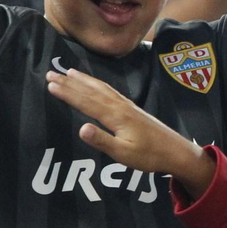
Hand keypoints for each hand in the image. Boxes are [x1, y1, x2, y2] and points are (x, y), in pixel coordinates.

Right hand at [45, 69, 215, 196]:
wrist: (176, 152)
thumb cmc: (150, 156)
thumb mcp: (124, 154)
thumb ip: (102, 141)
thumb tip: (80, 128)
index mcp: (116, 117)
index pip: (86, 102)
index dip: (67, 93)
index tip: (49, 84)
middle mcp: (121, 107)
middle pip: (91, 91)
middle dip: (70, 82)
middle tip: (50, 72)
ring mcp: (128, 106)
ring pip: (102, 88)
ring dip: (84, 80)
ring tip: (68, 71)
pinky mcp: (133, 109)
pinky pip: (111, 91)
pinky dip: (98, 84)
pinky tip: (95, 85)